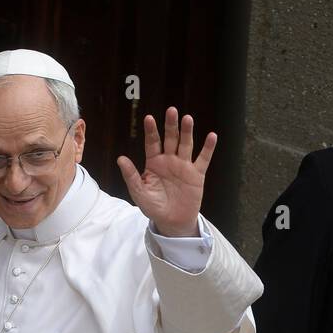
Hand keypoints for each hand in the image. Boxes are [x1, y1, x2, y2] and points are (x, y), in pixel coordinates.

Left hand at [116, 108, 215, 236]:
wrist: (171, 222)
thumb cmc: (153, 207)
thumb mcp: (139, 193)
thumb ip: (131, 176)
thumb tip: (120, 159)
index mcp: (154, 162)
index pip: (152, 143)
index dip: (151, 131)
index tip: (149, 118)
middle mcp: (169, 160)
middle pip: (171, 138)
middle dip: (171, 125)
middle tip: (171, 110)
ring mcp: (184, 166)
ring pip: (186, 144)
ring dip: (187, 132)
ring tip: (187, 118)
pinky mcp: (197, 175)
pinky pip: (203, 159)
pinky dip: (208, 148)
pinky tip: (212, 136)